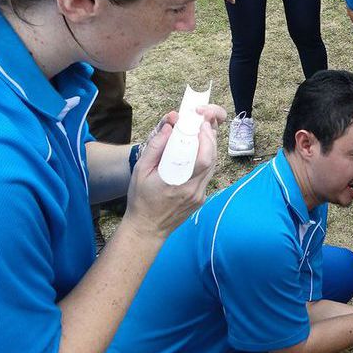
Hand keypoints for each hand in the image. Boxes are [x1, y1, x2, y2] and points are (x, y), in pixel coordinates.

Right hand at [124, 105, 225, 239]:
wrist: (147, 228)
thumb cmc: (141, 200)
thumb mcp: (140, 171)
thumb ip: (154, 148)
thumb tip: (168, 128)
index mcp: (179, 184)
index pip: (203, 159)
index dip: (207, 139)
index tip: (202, 124)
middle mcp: (194, 191)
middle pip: (212, 160)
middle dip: (210, 139)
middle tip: (203, 124)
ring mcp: (200, 196)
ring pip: (212, 167)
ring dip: (210, 149)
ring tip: (202, 134)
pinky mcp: (201, 199)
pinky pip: (207, 176)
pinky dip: (205, 161)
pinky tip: (197, 153)